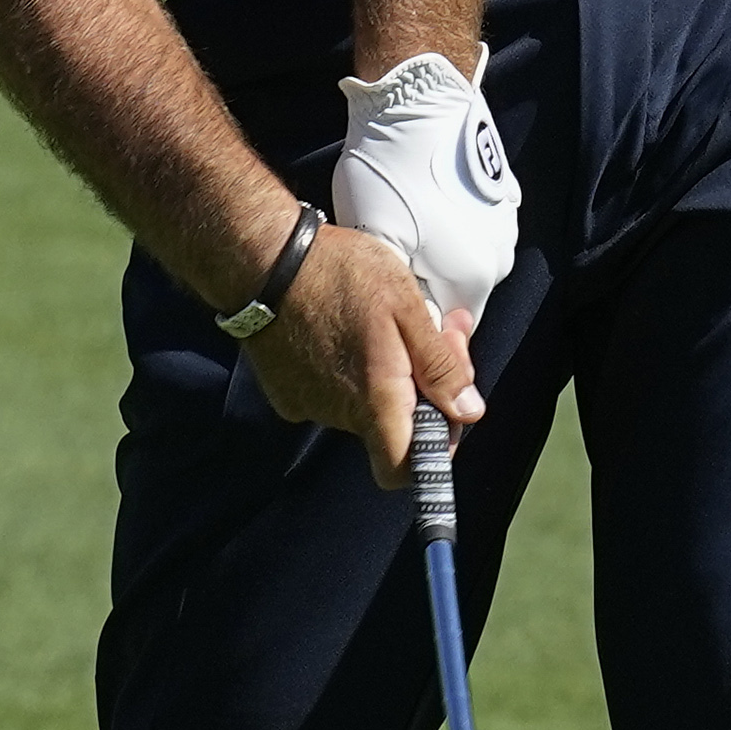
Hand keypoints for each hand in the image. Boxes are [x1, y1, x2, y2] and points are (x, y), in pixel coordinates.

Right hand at [244, 218, 479, 485]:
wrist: (262, 259)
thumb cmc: (338, 275)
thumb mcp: (406, 309)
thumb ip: (439, 367)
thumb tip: (468, 411)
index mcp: (373, 401)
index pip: (402, 470)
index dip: (431, 450)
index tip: (446, 404)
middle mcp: (337, 414)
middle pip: (391, 427)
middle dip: (423, 386)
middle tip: (439, 329)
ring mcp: (306, 404)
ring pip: (362, 406)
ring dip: (388, 373)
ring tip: (392, 320)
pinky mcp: (284, 391)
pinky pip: (330, 393)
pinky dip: (348, 370)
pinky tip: (350, 329)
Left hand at [327, 49, 521, 326]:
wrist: (421, 101)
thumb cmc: (394, 174)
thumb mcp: (379, 242)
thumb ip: (399, 295)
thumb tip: (406, 326)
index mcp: (473, 280)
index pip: (442, 330)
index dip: (410, 321)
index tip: (383, 292)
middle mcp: (499, 260)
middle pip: (455, 297)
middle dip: (422, 287)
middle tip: (386, 254)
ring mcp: (504, 227)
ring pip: (463, 262)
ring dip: (434, 255)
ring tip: (402, 222)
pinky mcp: (501, 199)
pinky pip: (471, 231)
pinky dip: (448, 226)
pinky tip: (421, 200)